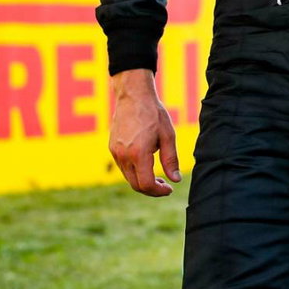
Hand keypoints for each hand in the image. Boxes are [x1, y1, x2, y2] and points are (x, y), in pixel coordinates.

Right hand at [108, 69, 180, 197]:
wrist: (133, 96)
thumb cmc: (153, 113)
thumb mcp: (168, 136)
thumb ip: (171, 160)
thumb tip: (175, 179)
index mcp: (138, 154)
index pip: (146, 184)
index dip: (159, 191)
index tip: (169, 189)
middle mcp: (123, 156)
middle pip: (135, 185)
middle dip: (151, 189)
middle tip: (165, 186)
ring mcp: (115, 152)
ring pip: (128, 177)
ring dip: (143, 181)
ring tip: (158, 177)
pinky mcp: (112, 148)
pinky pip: (123, 167)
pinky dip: (135, 172)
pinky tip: (146, 165)